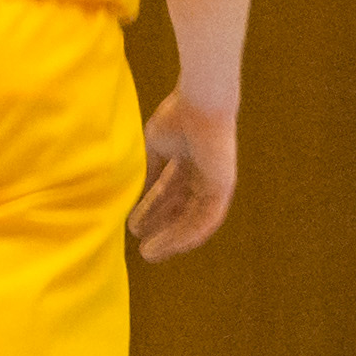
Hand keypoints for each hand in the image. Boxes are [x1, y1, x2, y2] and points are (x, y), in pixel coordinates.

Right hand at [129, 94, 234, 260]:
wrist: (200, 102)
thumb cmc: (178, 117)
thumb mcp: (156, 149)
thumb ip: (149, 172)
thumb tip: (133, 196)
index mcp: (188, 163)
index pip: (169, 195)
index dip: (151, 213)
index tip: (133, 229)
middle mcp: (203, 176)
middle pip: (180, 211)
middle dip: (161, 230)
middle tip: (143, 251)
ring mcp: (214, 182)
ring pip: (192, 219)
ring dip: (172, 238)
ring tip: (150, 253)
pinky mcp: (223, 187)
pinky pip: (206, 218)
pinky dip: (188, 233)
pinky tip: (170, 245)